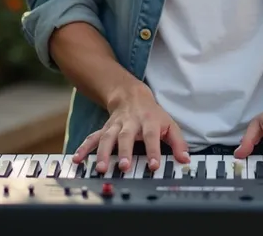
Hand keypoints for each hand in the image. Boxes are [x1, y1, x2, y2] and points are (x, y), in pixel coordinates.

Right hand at [72, 82, 189, 173]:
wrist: (132, 95)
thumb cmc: (152, 115)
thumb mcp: (169, 125)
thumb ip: (178, 143)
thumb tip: (185, 160)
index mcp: (148, 122)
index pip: (152, 137)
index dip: (153, 151)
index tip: (154, 166)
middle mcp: (130, 123)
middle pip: (126, 137)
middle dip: (125, 152)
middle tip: (124, 167)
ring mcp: (115, 126)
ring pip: (107, 138)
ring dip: (103, 152)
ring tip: (101, 168)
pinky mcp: (104, 129)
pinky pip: (93, 138)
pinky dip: (84, 148)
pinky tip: (77, 159)